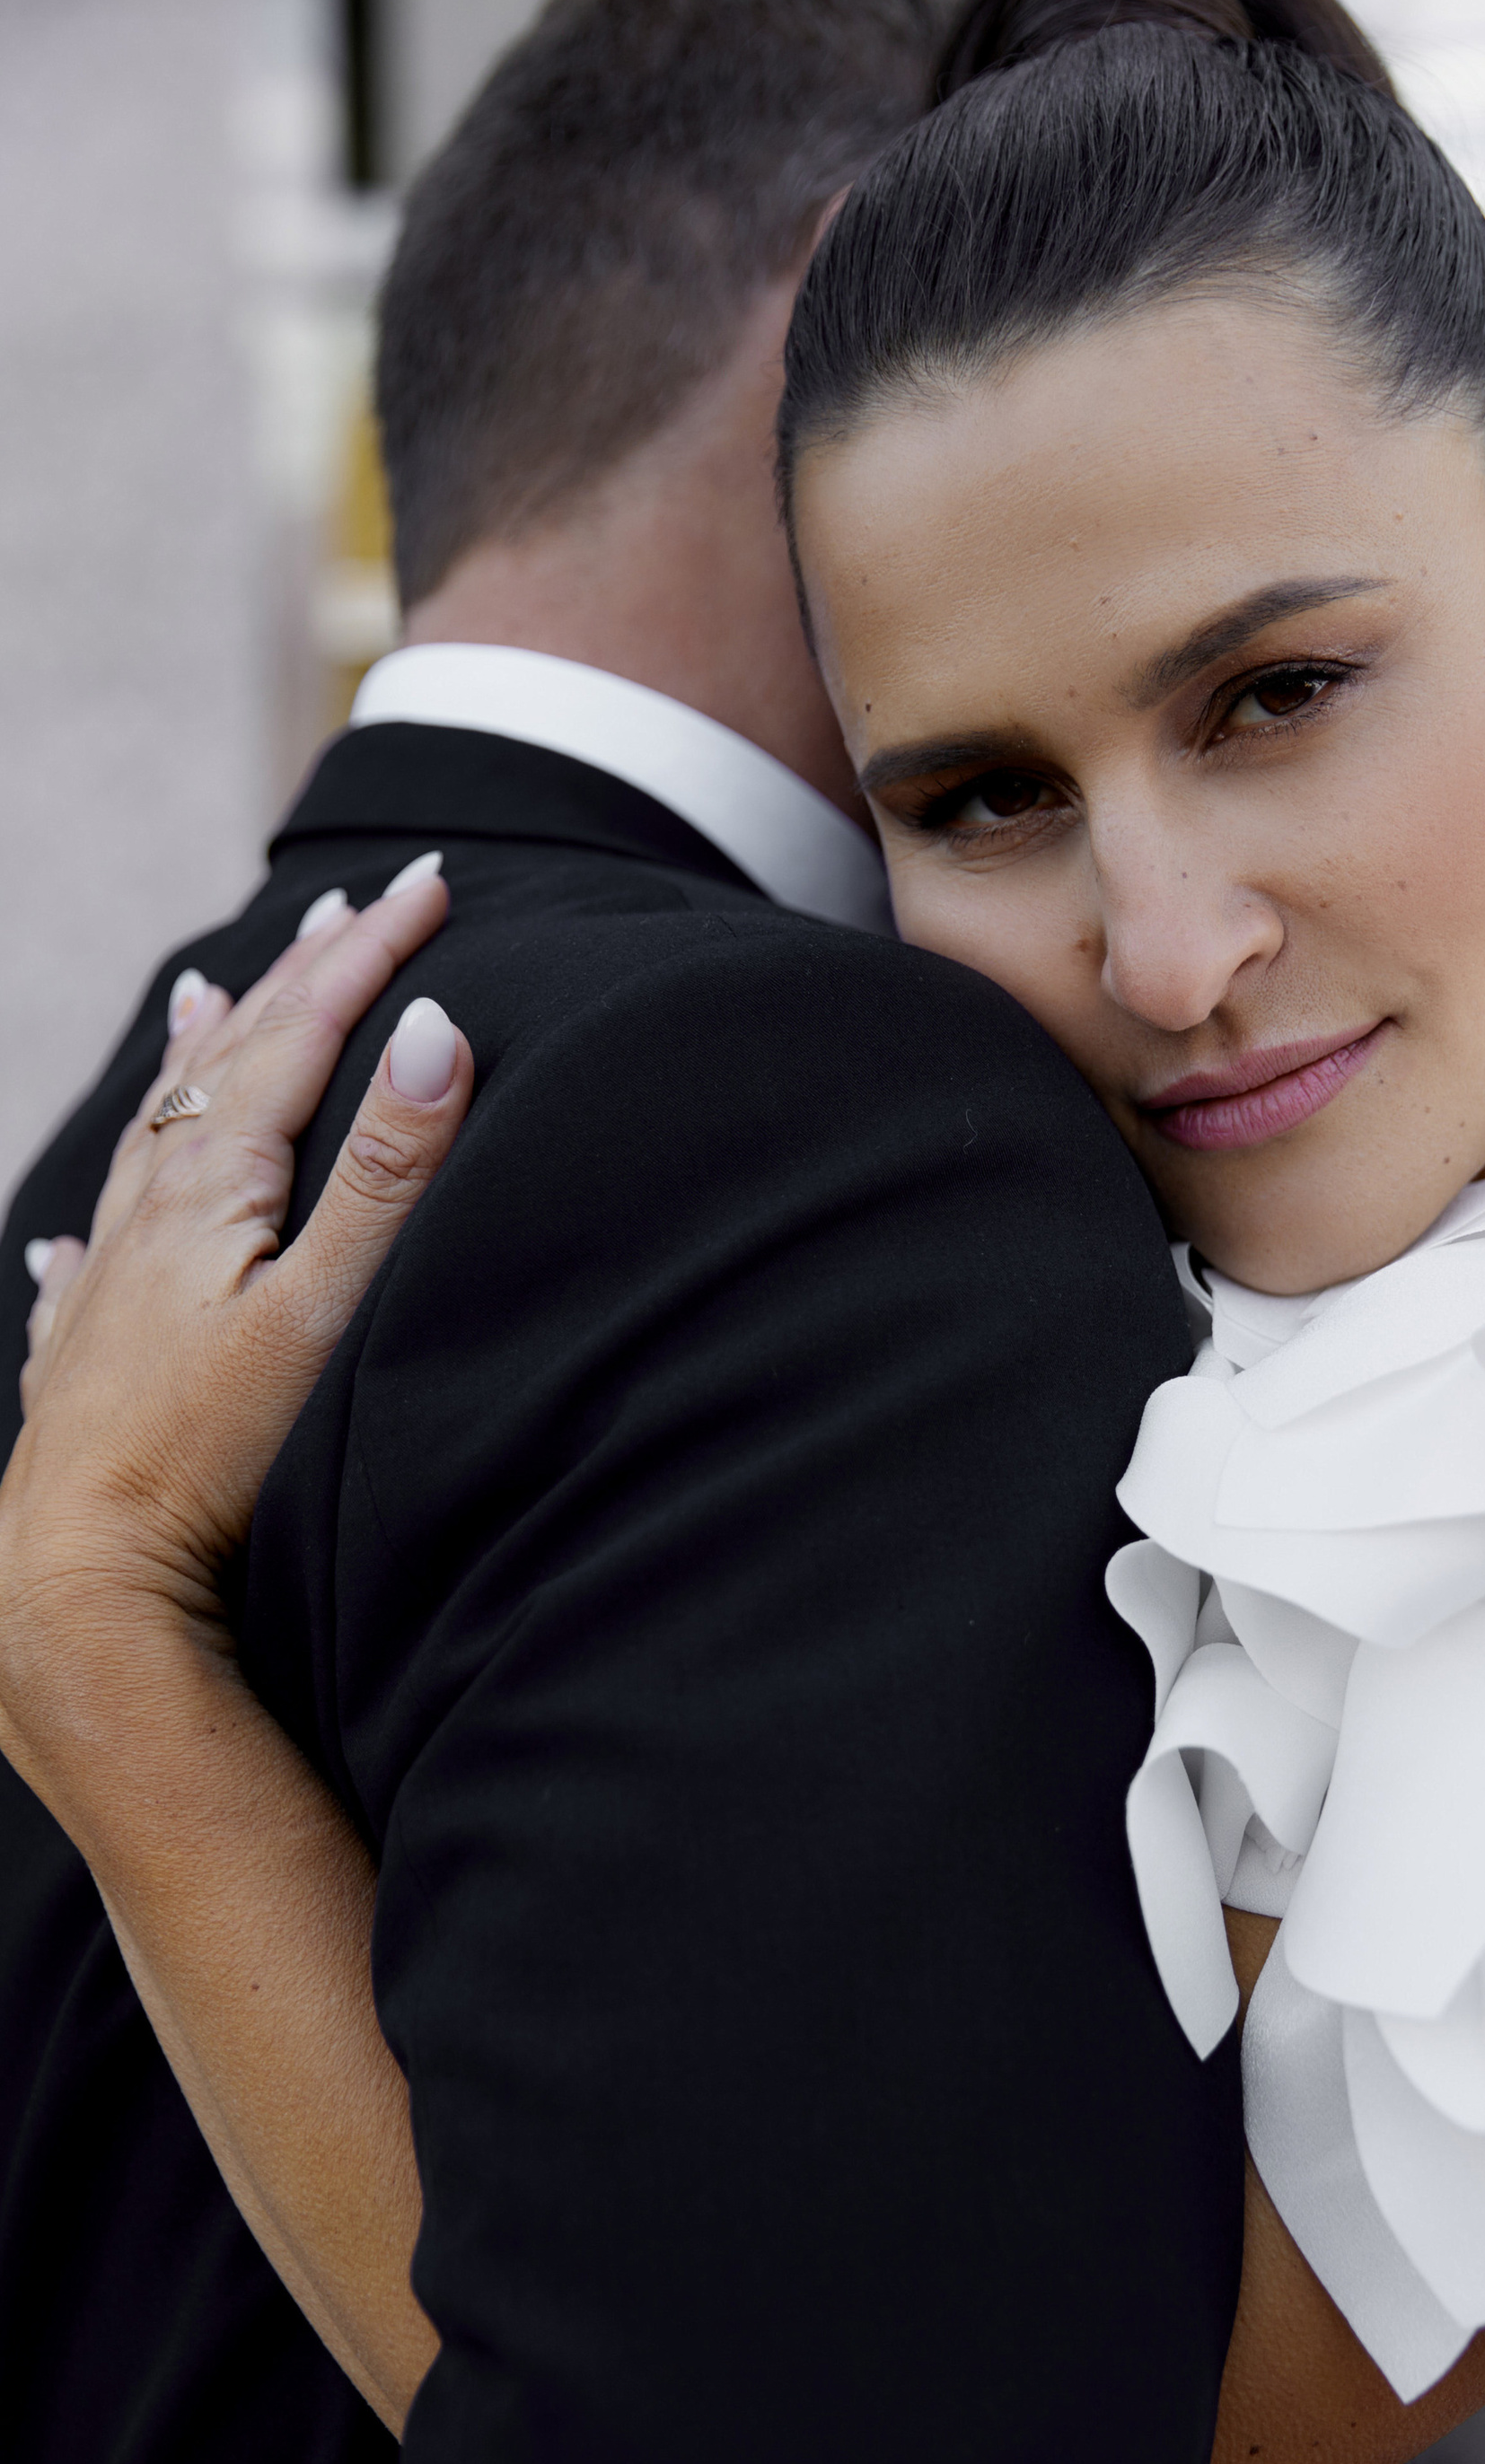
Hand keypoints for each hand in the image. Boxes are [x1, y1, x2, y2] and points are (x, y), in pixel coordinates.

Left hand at [0, 871, 470, 1810]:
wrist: (82, 1580)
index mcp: (213, 1188)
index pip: (302, 1035)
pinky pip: (90, 1255)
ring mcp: (107, 1288)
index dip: (370, 954)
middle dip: (297, 982)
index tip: (433, 882)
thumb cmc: (212, 1458)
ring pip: (151, 1140)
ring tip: (204, 1001)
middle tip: (348, 913)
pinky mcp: (85, 1364)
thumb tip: (434, 1033)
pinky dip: (102, 1216)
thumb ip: (384, 1176)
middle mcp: (146, 1217)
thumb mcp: (327, 1309)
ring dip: (194, 1065)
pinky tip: (71, 1239)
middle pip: (226, 1066)